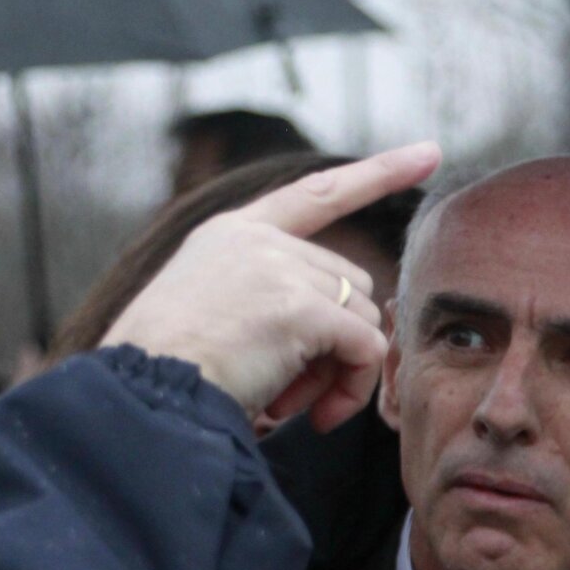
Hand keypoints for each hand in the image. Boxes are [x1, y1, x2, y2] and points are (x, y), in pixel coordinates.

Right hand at [100, 142, 439, 430]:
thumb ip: (264, 295)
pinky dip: (350, 391)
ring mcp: (279, 268)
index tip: (429, 153)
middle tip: (295, 393)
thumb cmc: (164, 373)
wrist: (140, 393)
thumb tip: (347, 327)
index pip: (317, 194)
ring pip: (362, 318)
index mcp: (228, 234)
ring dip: (339, 371)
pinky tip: (310, 416)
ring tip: (289, 404)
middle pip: (349, 284)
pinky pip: (364, 351)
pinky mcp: (300, 309)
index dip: (377, 174)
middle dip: (337, 341)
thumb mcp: (205, 310)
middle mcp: (257, 240)